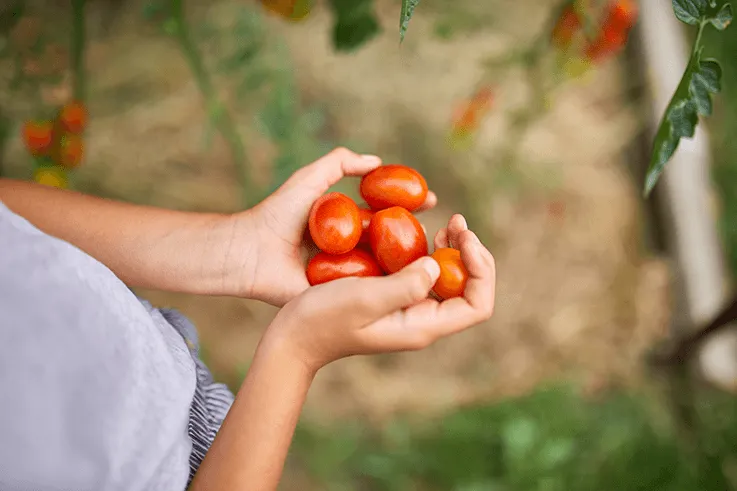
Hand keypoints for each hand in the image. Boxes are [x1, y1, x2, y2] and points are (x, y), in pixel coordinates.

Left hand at [233, 147, 437, 305]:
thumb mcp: (310, 180)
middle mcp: (352, 249)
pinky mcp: (341, 295)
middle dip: (418, 235)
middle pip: (392, 241)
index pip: (387, 213)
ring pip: (387, 267)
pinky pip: (370, 290)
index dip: (409, 205)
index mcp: (347, 225)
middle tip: (442, 229)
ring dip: (412, 263)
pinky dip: (392, 286)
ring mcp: (348, 274)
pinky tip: (417, 280)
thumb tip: (376, 160)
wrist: (251, 251)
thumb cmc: (278, 214)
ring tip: (437, 253)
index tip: (431, 198)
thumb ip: (340, 163)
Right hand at [258, 215, 494, 372]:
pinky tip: (421, 234)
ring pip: (451, 281)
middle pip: (470, 289)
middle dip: (472, 254)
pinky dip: (432, 252)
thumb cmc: (323, 319)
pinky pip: (426, 275)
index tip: (464, 239)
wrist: (292, 337)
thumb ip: (405, 284)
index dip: (482, 270)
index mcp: (422, 325)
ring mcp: (409, 310)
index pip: (478, 305)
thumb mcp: (365, 298)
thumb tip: (439, 266)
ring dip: (456, 251)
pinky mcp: (394, 299)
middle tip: (457, 222)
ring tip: (447, 225)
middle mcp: (422, 320)